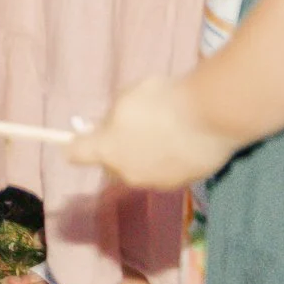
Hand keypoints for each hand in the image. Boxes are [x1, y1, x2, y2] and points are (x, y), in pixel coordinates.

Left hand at [65, 74, 236, 190]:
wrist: (209, 118)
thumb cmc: (161, 101)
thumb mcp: (126, 98)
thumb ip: (112, 117)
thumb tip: (108, 127)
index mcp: (106, 150)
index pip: (76, 154)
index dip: (74, 145)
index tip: (75, 140)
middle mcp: (126, 173)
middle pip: (110, 166)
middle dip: (113, 152)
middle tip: (126, 131)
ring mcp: (154, 183)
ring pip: (138, 171)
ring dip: (141, 158)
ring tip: (159, 134)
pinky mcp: (180, 186)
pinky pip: (164, 174)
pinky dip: (165, 162)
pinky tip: (179, 144)